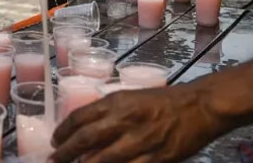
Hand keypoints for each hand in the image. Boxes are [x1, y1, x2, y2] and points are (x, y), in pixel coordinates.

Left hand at [51, 86, 223, 162]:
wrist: (199, 106)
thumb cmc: (161, 100)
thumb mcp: (129, 97)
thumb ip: (107, 111)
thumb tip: (82, 127)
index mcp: (116, 102)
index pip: (80, 117)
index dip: (63, 131)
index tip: (54, 140)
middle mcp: (124, 120)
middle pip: (85, 140)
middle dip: (65, 153)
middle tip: (54, 159)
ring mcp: (140, 141)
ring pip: (103, 160)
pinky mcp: (156, 158)